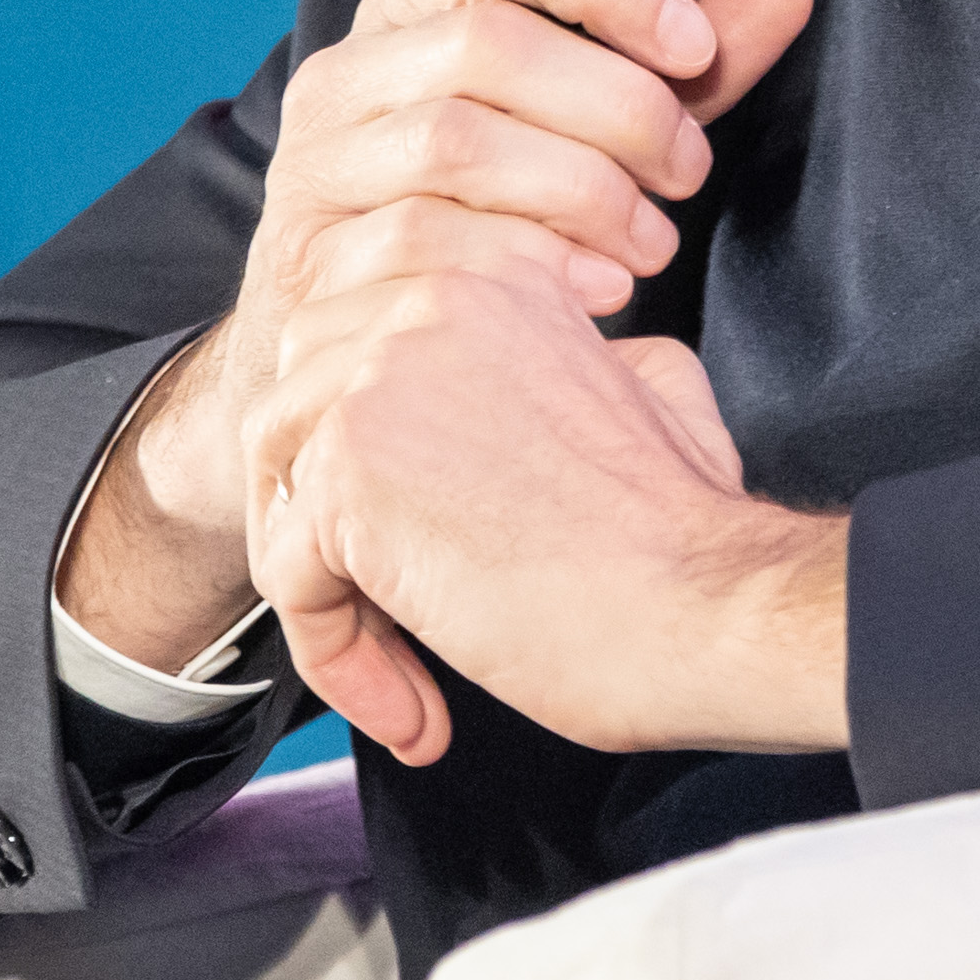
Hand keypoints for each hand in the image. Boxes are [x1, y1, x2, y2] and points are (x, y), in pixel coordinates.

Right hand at [62, 0, 812, 676]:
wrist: (355, 350)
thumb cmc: (497, 217)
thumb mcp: (596, 125)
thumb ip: (685, 62)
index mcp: (417, 12)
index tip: (696, 46)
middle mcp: (350, 74)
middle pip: (491, 45)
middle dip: (621, 109)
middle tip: (687, 172)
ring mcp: (317, 164)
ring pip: (456, 143)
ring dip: (584, 193)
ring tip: (649, 242)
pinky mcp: (307, 259)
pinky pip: (424, 242)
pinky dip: (534, 263)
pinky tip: (594, 290)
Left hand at [250, 280, 847, 766]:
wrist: (703, 603)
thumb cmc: (689, 526)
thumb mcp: (649, 382)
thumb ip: (563, 353)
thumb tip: (511, 385)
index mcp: (494, 274)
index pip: (361, 341)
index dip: (374, 445)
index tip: (427, 528)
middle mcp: (427, 302)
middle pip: (295, 398)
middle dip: (323, 504)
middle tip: (395, 593)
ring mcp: (377, 381)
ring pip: (276, 485)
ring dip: (326, 586)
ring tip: (402, 657)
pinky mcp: (347, 473)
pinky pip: (287, 575)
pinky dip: (338, 657)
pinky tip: (414, 705)